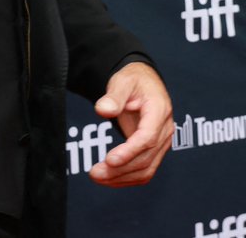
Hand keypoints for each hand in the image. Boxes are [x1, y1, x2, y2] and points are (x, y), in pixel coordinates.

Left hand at [89, 62, 172, 186]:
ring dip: (122, 177)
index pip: (148, 138)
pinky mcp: (153, 150)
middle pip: (146, 158)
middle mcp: (164, 130)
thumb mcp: (122, 81)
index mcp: (159, 111)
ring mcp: (161, 143)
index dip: (129, 151)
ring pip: (146, 168)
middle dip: (121, 169)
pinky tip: (108, 179)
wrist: (144, 83)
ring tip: (97, 177)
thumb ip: (113, 96)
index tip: (110, 160)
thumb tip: (103, 110)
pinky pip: (144, 169)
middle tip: (95, 173)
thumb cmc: (133, 81)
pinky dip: (127, 178)